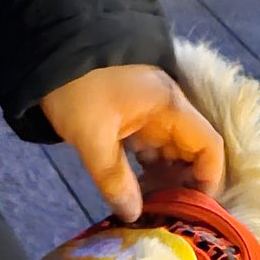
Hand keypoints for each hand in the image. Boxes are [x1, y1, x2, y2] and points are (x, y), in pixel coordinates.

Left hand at [38, 64, 224, 223]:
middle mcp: (168, 107)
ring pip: (170, 150)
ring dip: (163, 177)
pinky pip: (150, 144)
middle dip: (183, 184)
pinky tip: (133, 187)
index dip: (209, 179)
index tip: (196, 209)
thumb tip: (133, 214)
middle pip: (192, 151)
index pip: (209, 146)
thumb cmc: (77, 88)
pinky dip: (147, 166)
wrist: (50, 45)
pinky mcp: (132, 112)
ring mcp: (150, 109)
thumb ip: (114, 178)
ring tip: (148, 206)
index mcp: (169, 107)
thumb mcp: (92, 136)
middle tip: (165, 213)